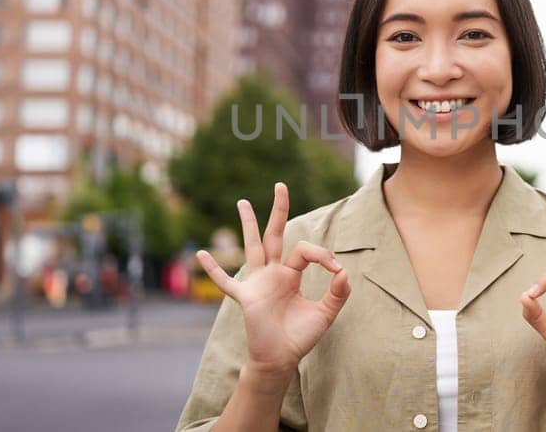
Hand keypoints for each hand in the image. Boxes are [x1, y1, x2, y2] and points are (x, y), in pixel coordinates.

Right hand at [196, 182, 351, 375]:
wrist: (281, 359)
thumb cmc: (299, 337)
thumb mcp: (325, 314)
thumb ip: (337, 293)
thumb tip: (345, 271)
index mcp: (291, 274)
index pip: (304, 251)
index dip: (322, 254)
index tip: (337, 269)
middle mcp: (273, 273)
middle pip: (275, 235)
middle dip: (279, 211)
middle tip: (281, 185)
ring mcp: (257, 283)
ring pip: (252, 247)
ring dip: (248, 224)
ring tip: (243, 202)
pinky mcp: (246, 298)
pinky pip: (226, 282)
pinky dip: (214, 271)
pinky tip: (201, 254)